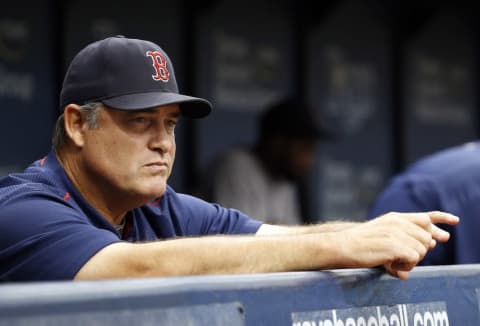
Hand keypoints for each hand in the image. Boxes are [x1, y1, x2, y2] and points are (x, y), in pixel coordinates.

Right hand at [339, 211, 458, 279]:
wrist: (340, 246)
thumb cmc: (359, 244)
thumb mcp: (383, 235)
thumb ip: (406, 237)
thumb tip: (433, 244)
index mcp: (395, 218)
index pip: (424, 216)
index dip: (441, 218)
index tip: (454, 221)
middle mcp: (398, 222)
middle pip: (427, 238)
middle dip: (418, 252)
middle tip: (400, 259)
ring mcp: (396, 232)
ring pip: (422, 250)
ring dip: (410, 262)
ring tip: (392, 263)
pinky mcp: (394, 245)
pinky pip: (414, 259)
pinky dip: (405, 268)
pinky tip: (391, 267)